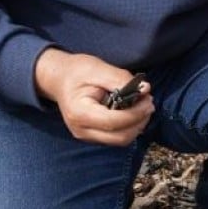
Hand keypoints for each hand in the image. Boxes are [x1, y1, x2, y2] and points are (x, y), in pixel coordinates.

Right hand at [33, 48, 152, 144]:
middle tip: (148, 103)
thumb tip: (145, 89)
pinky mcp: (93, 136)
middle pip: (120, 137)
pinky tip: (132, 111)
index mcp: (80, 113)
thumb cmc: (76, 72)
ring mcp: (87, 136)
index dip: (135, 113)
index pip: (114, 122)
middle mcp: (82, 130)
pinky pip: (117, 137)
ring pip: (120, 140)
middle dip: (139, 121)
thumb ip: (121, 79)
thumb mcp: (98, 68)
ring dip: (137, 125)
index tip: (148, 100)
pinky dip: (129, 126)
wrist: (59, 79)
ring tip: (142, 105)